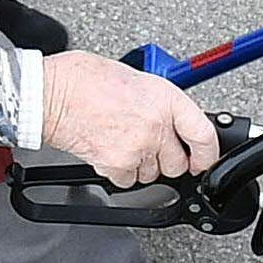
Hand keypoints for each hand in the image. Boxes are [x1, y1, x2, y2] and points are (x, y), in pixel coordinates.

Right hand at [39, 50, 222, 188]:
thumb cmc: (88, 80)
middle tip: (152, 147)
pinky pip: (128, 182)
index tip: (204, 160)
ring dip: (143, 165)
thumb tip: (173, 122)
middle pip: (178, 164)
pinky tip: (110, 151)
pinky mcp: (116, 165)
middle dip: (168, 160)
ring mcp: (137, 148)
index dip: (208, 153)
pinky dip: (120, 173)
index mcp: (166, 99)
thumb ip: (161, 104)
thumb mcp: (140, 80)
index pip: (203, 134)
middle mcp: (156, 126)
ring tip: (124, 141)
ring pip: (153, 175)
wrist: (54, 94)